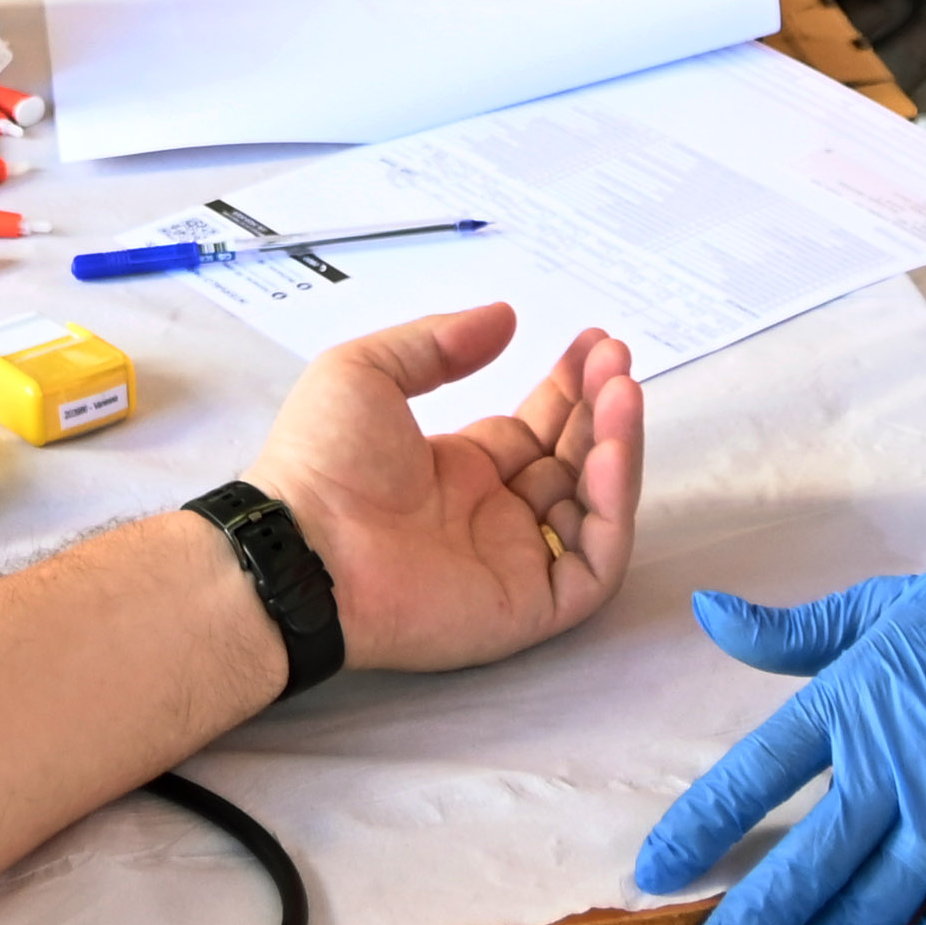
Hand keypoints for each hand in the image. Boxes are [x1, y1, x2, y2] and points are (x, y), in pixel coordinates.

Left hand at [241, 308, 637, 674]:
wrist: (302, 547)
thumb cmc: (322, 460)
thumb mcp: (367, 372)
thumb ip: (439, 344)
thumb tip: (504, 317)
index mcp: (461, 468)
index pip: (538, 428)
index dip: (571, 388)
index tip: (597, 343)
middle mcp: (495, 513)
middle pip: (572, 460)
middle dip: (601, 407)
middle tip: (618, 358)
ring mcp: (516, 561)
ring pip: (593, 506)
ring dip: (617, 447)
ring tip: (623, 392)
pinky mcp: (530, 606)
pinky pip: (592, 564)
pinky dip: (611, 510)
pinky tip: (608, 454)